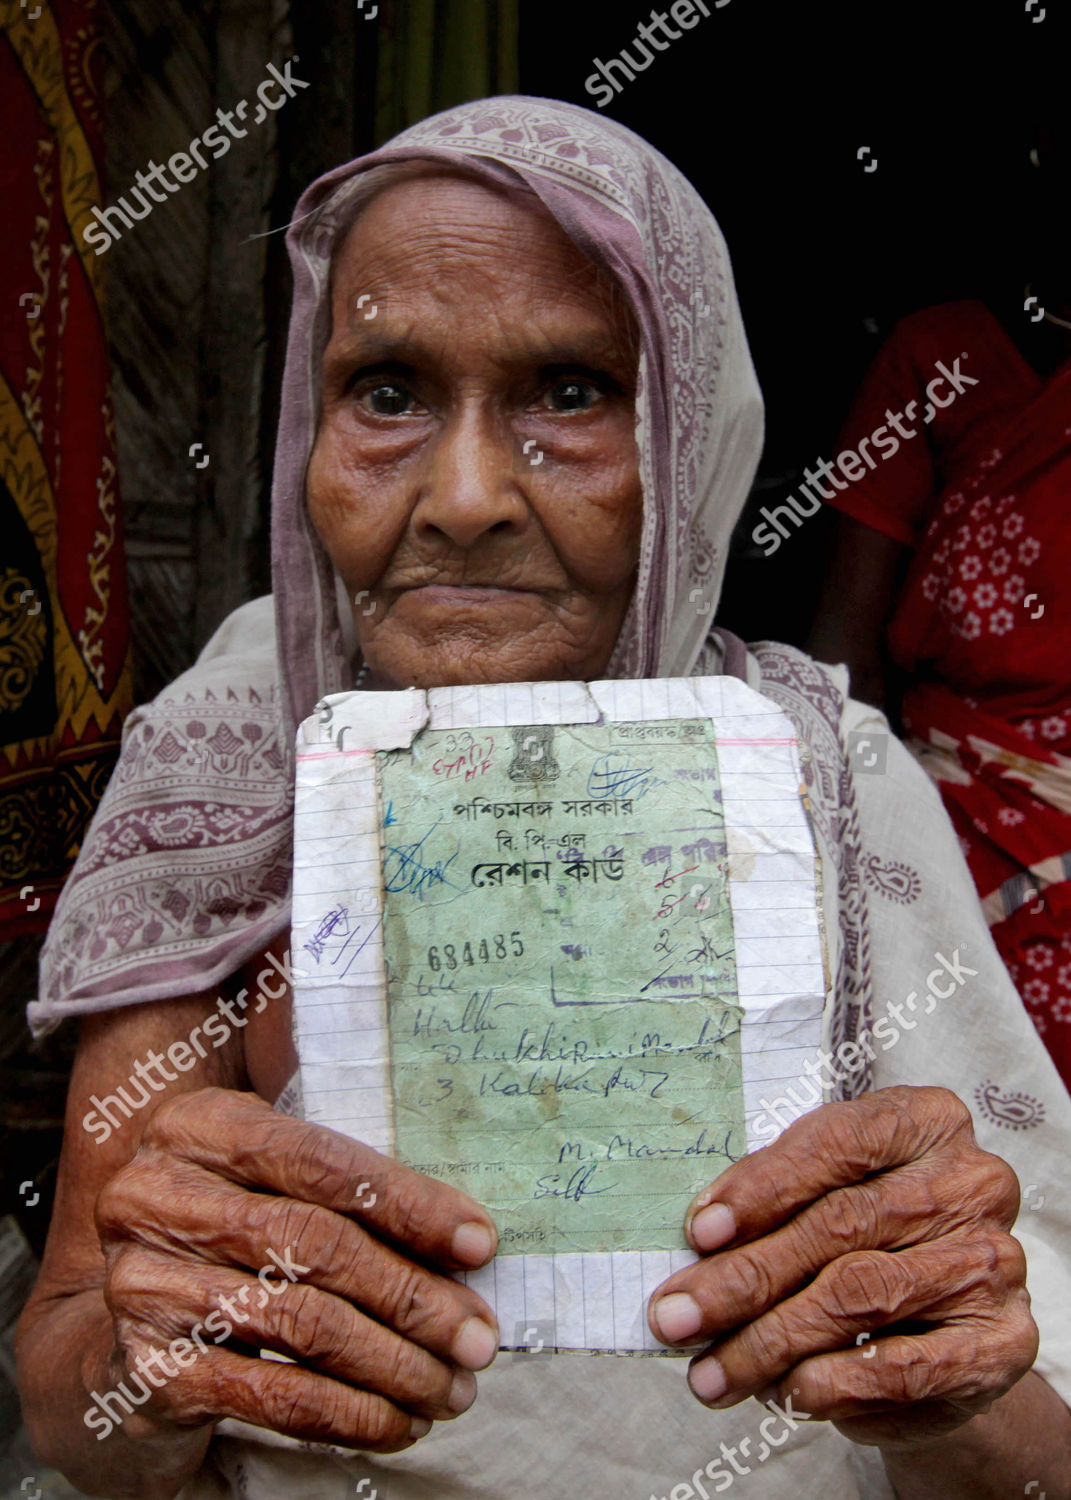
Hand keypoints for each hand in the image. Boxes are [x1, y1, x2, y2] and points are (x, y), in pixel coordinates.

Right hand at [95, 1088, 498, 1451]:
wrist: (132, 1319)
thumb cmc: (235, 1231)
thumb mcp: (273, 1182)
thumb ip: (349, 1195)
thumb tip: (467, 1247)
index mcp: (199, 1126)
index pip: (321, 1162)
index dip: (408, 1204)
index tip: (480, 1244)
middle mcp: (155, 1195)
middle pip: (315, 1246)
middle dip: (414, 1297)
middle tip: (478, 1337)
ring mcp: (143, 1282)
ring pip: (300, 1324)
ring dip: (394, 1365)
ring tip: (451, 1387)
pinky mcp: (148, 1365)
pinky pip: (270, 1395)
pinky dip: (348, 1414)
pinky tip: (397, 1422)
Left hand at [647, 1086, 1036, 1449]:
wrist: (941, 1331)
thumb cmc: (865, 1239)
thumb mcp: (822, 1196)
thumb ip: (773, 1202)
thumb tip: (699, 1241)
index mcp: (926, 1121)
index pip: (839, 1141)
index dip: (764, 1186)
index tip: (699, 1231)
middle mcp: (972, 1183)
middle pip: (841, 1225)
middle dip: (745, 1277)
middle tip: (677, 1315)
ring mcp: (993, 1262)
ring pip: (861, 1295)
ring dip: (770, 1340)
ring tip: (710, 1370)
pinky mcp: (1003, 1342)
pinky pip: (905, 1366)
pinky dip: (833, 1382)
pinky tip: (785, 1393)